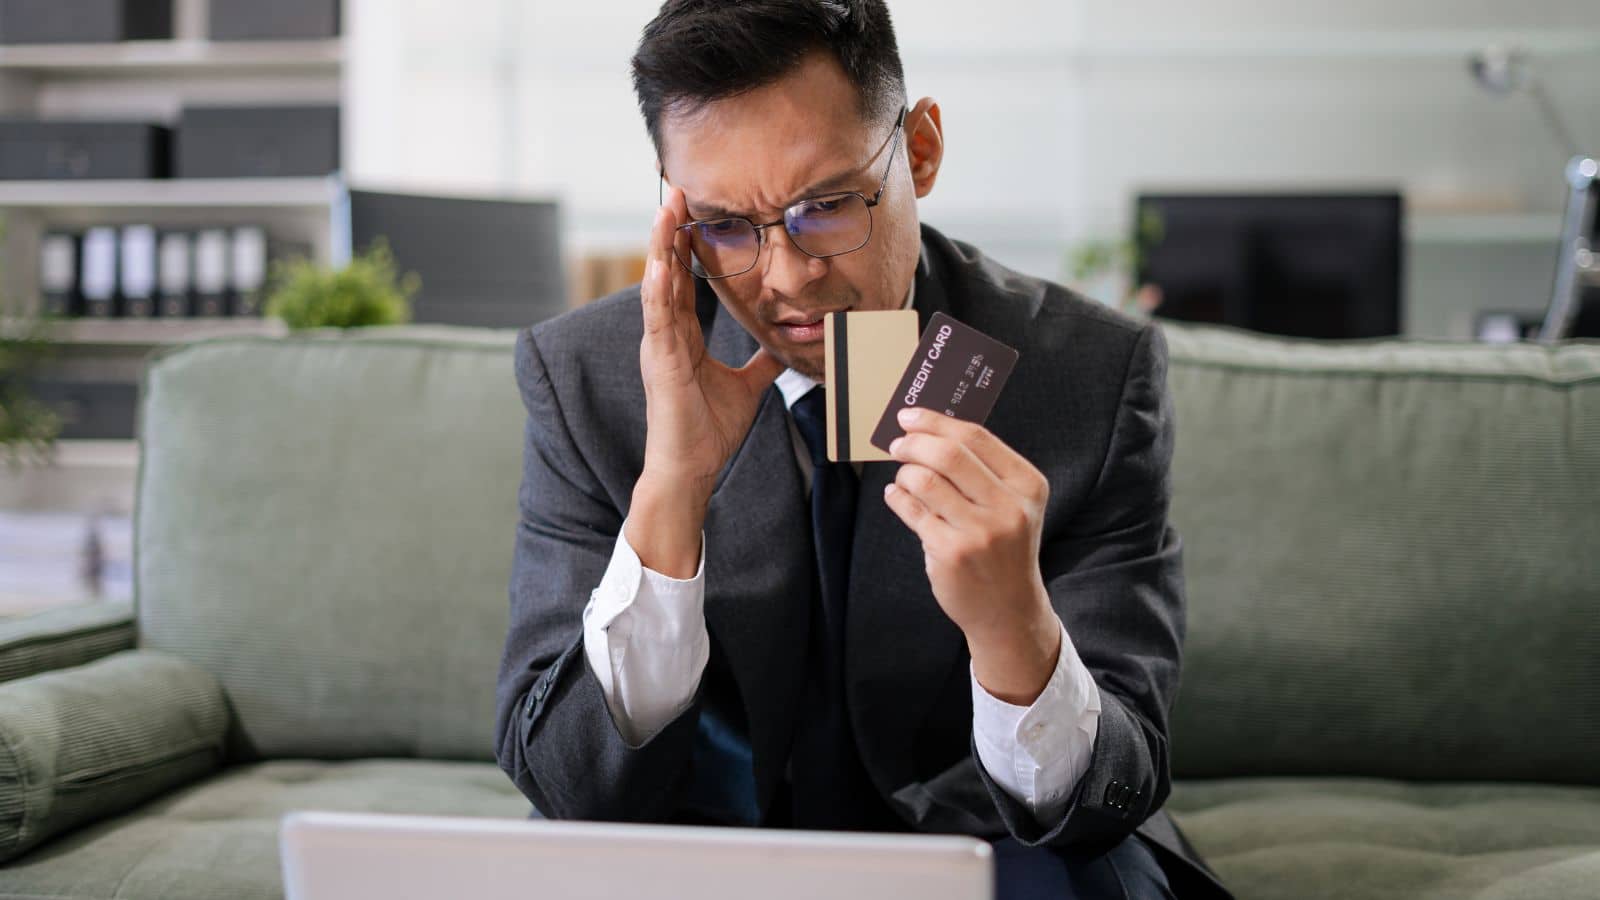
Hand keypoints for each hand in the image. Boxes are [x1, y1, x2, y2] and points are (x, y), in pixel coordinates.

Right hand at [628, 187, 784, 576]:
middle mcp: (666, 335)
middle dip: (671, 231)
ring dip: (660, 247)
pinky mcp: (659, 363)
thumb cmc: (708, 431)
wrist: (690, 468)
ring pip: (658, 285)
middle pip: (667, 272)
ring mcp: (659, 347)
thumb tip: (785, 347)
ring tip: (665, 210)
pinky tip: (660, 262)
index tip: (692, 211)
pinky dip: (658, 289)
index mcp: (683, 338)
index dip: (685, 246)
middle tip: (677, 190)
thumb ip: (761, 363)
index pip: (683, 280)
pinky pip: (658, 319)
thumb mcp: (746, 387)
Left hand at [882, 407, 1061, 703]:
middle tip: (898, 444)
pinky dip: (897, 498)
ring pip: (925, 480)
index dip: (936, 421)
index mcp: (1027, 485)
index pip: (976, 437)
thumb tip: (931, 429)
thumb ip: (982, 470)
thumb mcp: (1013, 506)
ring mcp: (980, 532)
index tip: (910, 416)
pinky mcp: (952, 553)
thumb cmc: (1003, 549)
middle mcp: (1009, 507)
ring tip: (903, 478)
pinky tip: (897, 497)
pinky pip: (912, 511)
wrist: (1008, 609)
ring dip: (905, 473)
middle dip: (914, 442)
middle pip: (949, 454)